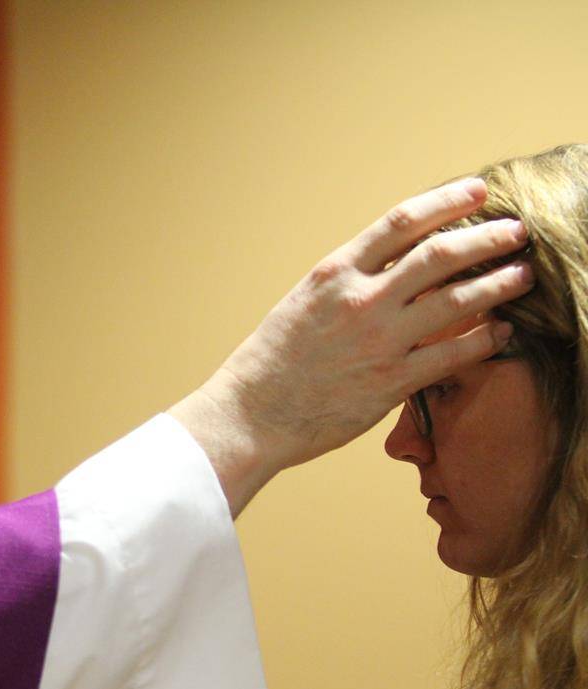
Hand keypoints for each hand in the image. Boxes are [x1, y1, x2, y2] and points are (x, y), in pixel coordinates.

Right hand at [170, 177, 532, 515]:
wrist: (251, 413)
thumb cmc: (272, 361)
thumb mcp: (304, 302)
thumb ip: (348, 282)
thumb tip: (394, 266)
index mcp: (335, 272)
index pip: (402, 222)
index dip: (447, 202)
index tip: (477, 191)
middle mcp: (360, 299)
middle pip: (440, 254)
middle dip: (487, 238)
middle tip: (516, 231)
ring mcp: (378, 340)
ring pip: (457, 300)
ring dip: (499, 284)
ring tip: (523, 275)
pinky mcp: (391, 382)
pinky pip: (453, 354)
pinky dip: (485, 339)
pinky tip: (502, 332)